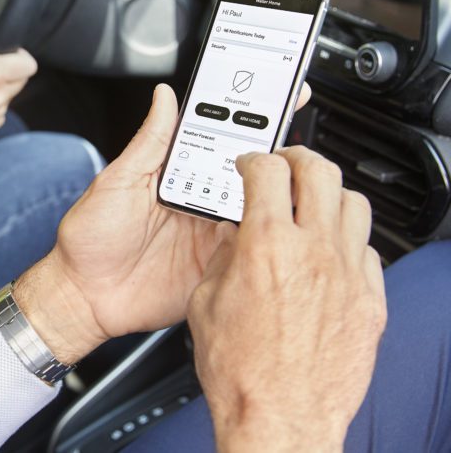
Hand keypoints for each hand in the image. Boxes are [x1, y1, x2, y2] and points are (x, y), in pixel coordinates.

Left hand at [14, 83, 313, 362]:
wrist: (84, 295)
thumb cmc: (90, 237)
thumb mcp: (119, 180)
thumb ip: (150, 141)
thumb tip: (165, 95)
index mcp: (179, 173)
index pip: (221, 138)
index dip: (252, 117)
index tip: (278, 92)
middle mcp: (202, 200)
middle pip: (251, 172)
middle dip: (277, 154)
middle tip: (290, 142)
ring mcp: (213, 234)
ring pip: (260, 208)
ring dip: (276, 195)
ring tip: (286, 181)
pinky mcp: (219, 267)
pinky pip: (253, 249)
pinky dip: (266, 237)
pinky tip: (272, 224)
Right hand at [187, 147, 385, 451]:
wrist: (279, 417)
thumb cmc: (240, 371)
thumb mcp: (205, 302)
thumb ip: (223, 258)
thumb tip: (234, 237)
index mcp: (266, 246)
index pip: (267, 172)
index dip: (254, 160)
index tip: (250, 166)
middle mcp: (314, 253)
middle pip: (320, 171)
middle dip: (298, 159)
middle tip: (287, 165)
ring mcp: (348, 275)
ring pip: (353, 204)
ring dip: (329, 195)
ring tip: (314, 203)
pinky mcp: (371, 301)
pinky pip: (368, 250)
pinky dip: (348, 241)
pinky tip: (331, 252)